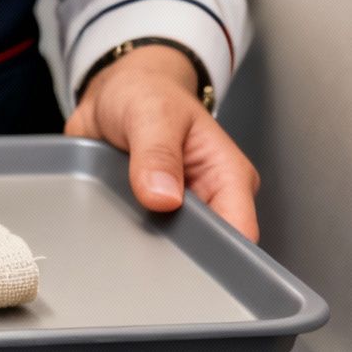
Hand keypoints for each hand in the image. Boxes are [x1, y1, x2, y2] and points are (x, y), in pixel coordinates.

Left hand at [65, 45, 260, 240]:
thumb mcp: (152, 113)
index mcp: (227, 175)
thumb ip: (157, 153)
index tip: (182, 256)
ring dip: (147, 251)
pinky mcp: (149, 217)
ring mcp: (177, 212)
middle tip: (144, 252)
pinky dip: (127, 243)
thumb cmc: (146, 94)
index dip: (217, 253)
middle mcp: (208, 199)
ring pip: (172, 253)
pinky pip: (141, 244)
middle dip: (178, 257)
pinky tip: (113, 236)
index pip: (239, 231)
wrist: (112, 94)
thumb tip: (163, 196)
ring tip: (125, 240)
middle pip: (206, 252)